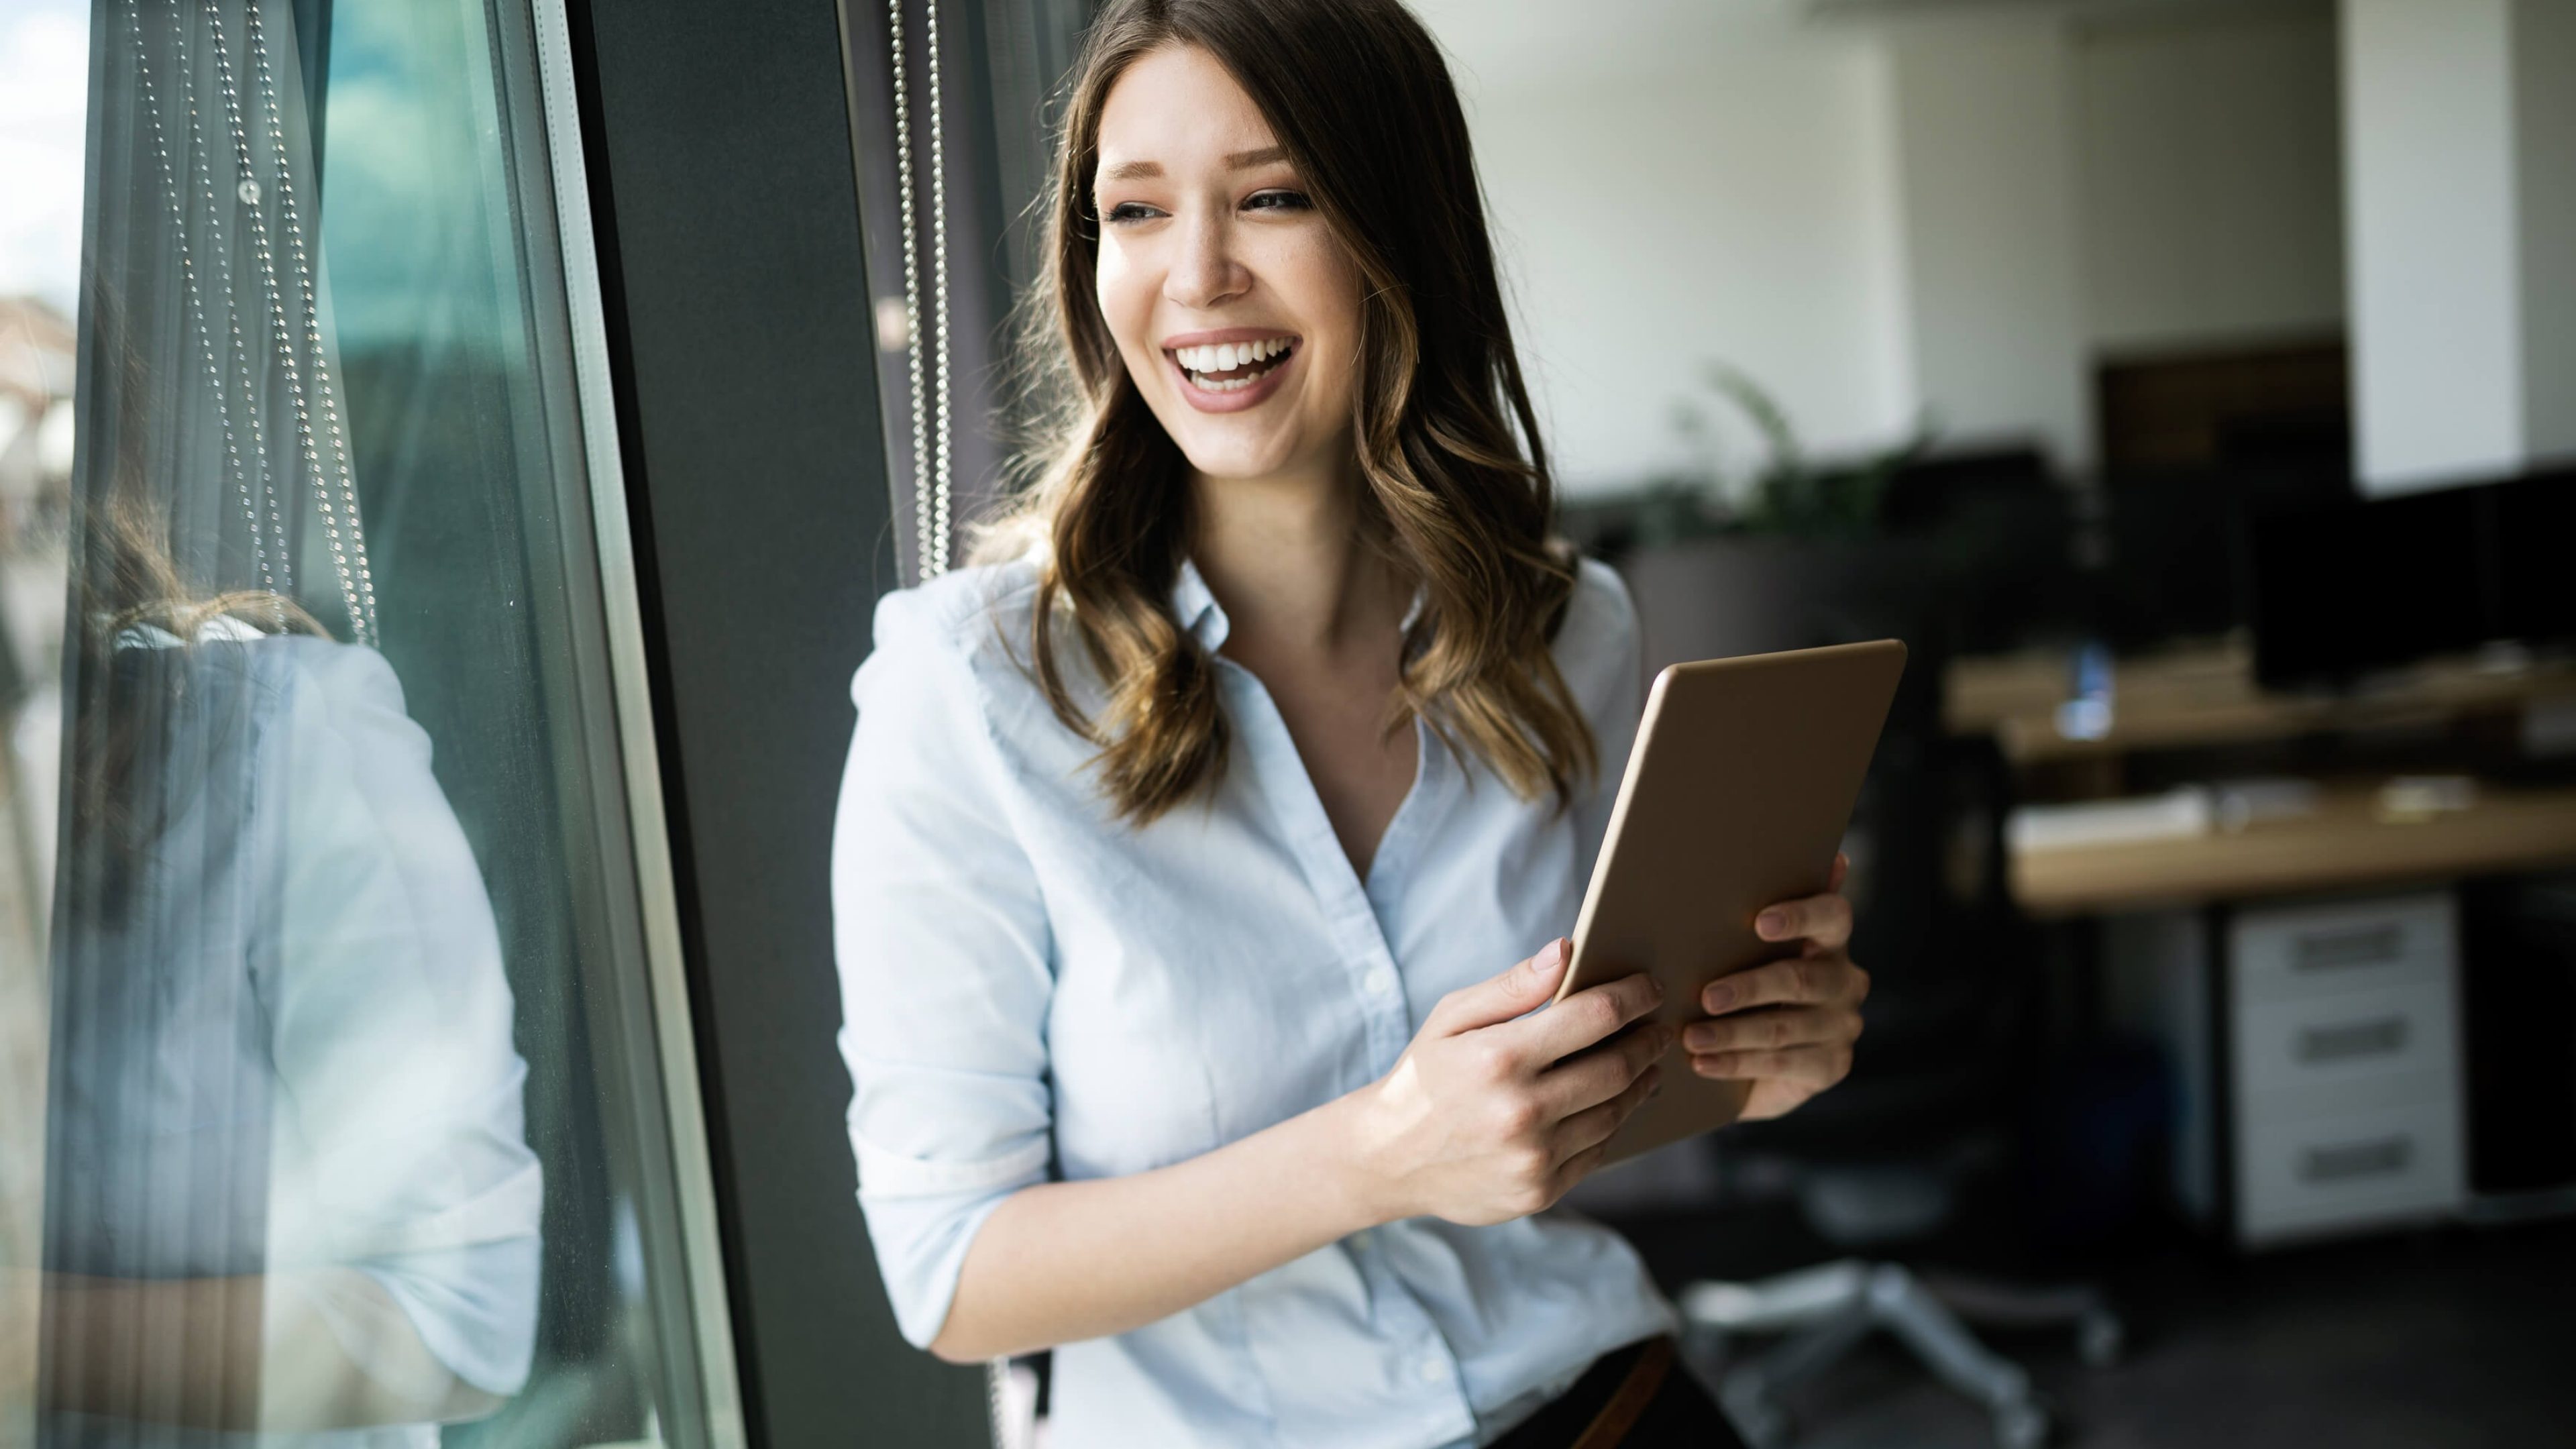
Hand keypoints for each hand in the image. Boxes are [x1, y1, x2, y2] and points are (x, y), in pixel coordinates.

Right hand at [1348, 940, 1673, 1225]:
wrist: (1387, 1159)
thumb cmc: (1423, 1076)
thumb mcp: (1451, 1017)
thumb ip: (1512, 986)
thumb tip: (1568, 951)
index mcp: (1499, 1057)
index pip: (1594, 1016)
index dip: (1633, 997)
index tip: (1651, 987)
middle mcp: (1520, 1111)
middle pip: (1616, 1067)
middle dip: (1647, 1042)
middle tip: (1659, 1028)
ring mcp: (1532, 1158)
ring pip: (1614, 1113)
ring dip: (1640, 1083)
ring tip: (1645, 1065)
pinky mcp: (1539, 1192)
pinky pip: (1596, 1151)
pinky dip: (1612, 1122)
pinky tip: (1613, 1104)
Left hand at [1685, 852, 1869, 1121]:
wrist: (1757, 1054)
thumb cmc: (1746, 983)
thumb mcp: (1745, 948)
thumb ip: (1754, 911)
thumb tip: (1779, 861)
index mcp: (1830, 939)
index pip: (1832, 917)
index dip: (1801, 916)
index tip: (1760, 922)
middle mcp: (1844, 979)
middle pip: (1800, 979)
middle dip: (1749, 988)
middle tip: (1707, 995)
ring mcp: (1842, 1025)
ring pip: (1784, 1028)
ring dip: (1732, 1033)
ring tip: (1691, 1036)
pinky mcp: (1831, 1065)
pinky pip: (1782, 1064)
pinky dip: (1736, 1063)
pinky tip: (1703, 1063)